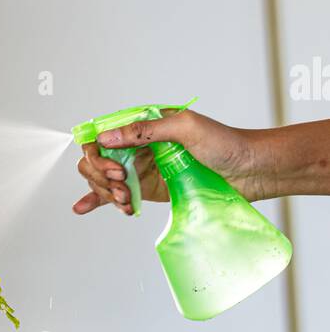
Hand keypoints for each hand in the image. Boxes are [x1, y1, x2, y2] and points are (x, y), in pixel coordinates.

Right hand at [73, 108, 266, 216]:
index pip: (102, 135)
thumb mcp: (186, 127)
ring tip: (126, 202)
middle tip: (123, 187)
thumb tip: (107, 136)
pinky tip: (83, 207)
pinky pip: (115, 194)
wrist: (249, 170)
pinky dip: (96, 200)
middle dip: (101, 176)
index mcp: (144, 124)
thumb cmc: (224, 142)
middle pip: (97, 159)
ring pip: (103, 179)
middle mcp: (138, 145)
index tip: (116, 170)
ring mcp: (141, 168)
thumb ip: (145, 130)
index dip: (98, 154)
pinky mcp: (148, 189)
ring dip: (105, 192)